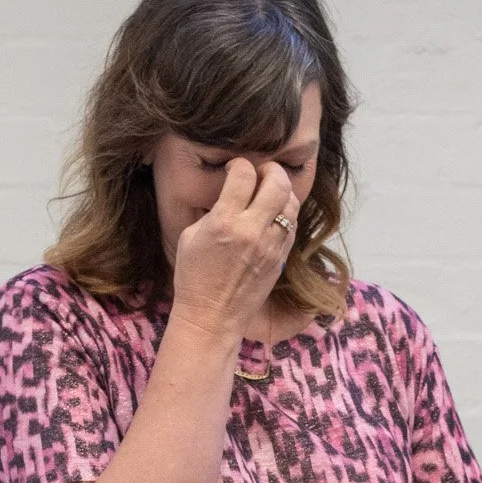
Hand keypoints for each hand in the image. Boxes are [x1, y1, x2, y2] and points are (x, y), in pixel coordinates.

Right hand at [169, 157, 297, 344]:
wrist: (212, 317)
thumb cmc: (194, 278)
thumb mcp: (190, 237)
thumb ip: (213, 211)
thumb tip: (229, 195)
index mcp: (224, 222)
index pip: (244, 175)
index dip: (240, 165)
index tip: (234, 170)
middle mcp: (251, 231)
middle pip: (277, 183)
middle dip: (271, 170)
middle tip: (262, 173)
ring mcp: (270, 247)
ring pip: (291, 204)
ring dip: (282, 192)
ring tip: (270, 194)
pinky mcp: (279, 260)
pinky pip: (291, 227)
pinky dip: (285, 215)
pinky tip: (273, 217)